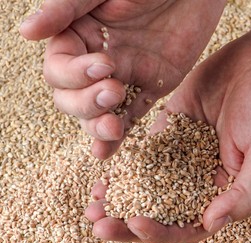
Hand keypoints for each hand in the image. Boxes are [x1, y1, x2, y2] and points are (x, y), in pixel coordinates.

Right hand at [20, 0, 225, 158]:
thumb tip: (26, 32)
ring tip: (112, 128)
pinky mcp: (152, 86)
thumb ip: (67, 9)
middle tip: (113, 91)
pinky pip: (134, 114)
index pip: (59, 69)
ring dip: (98, 126)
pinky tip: (109, 150)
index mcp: (80, 36)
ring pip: (99, 112)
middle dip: (87, 103)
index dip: (74, 75)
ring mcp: (125, 76)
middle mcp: (98, 60)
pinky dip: (123, 134)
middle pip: (72, 98)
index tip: (105, 64)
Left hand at [85, 28, 250, 242]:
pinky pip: (143, 151)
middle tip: (98, 222)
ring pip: (147, 184)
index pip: (189, 227)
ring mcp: (183, 154)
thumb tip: (210, 223)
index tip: (136, 221)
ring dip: (120, 196)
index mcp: (225, 193)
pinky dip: (123, 163)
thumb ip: (245, 193)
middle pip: (161, 211)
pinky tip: (104, 167)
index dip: (163, 232)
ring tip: (93, 202)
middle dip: (129, 221)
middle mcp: (200, 179)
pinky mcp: (170, 129)